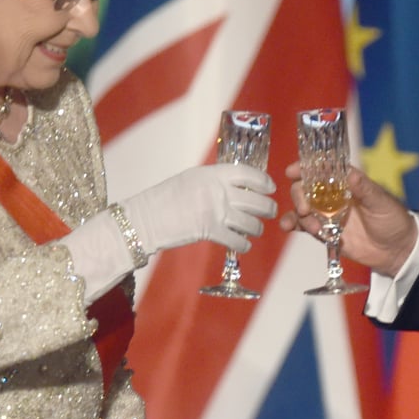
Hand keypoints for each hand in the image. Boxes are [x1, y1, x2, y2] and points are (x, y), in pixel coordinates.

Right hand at [125, 163, 275, 255]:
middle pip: (256, 200)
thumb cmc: (166, 198)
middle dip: (269, 208)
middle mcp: (218, 190)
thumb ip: (214, 181)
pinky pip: (238, 240)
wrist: (147, 217)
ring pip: (251, 223)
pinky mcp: (211, 231)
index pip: (249, 174)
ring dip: (257, 228)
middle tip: (271, 211)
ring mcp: (216, 211)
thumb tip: (236, 187)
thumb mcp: (191, 179)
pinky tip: (243, 244)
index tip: (271, 188)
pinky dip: (243, 244)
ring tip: (256, 229)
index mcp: (213, 173)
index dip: (264, 182)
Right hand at [280, 163, 416, 276]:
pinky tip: (288, 228)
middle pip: (305, 188)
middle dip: (299, 195)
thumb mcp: (381, 201)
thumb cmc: (392, 219)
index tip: (292, 171)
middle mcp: (332, 195)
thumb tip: (349, 173)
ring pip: (302, 208)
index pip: (321, 168)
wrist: (397, 250)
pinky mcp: (324, 231)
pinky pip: (303, 225)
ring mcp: (326, 214)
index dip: (304, 167)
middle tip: (306, 208)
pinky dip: (293, 225)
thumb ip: (364, 188)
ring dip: (299, 214)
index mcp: (345, 182)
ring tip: (314, 228)